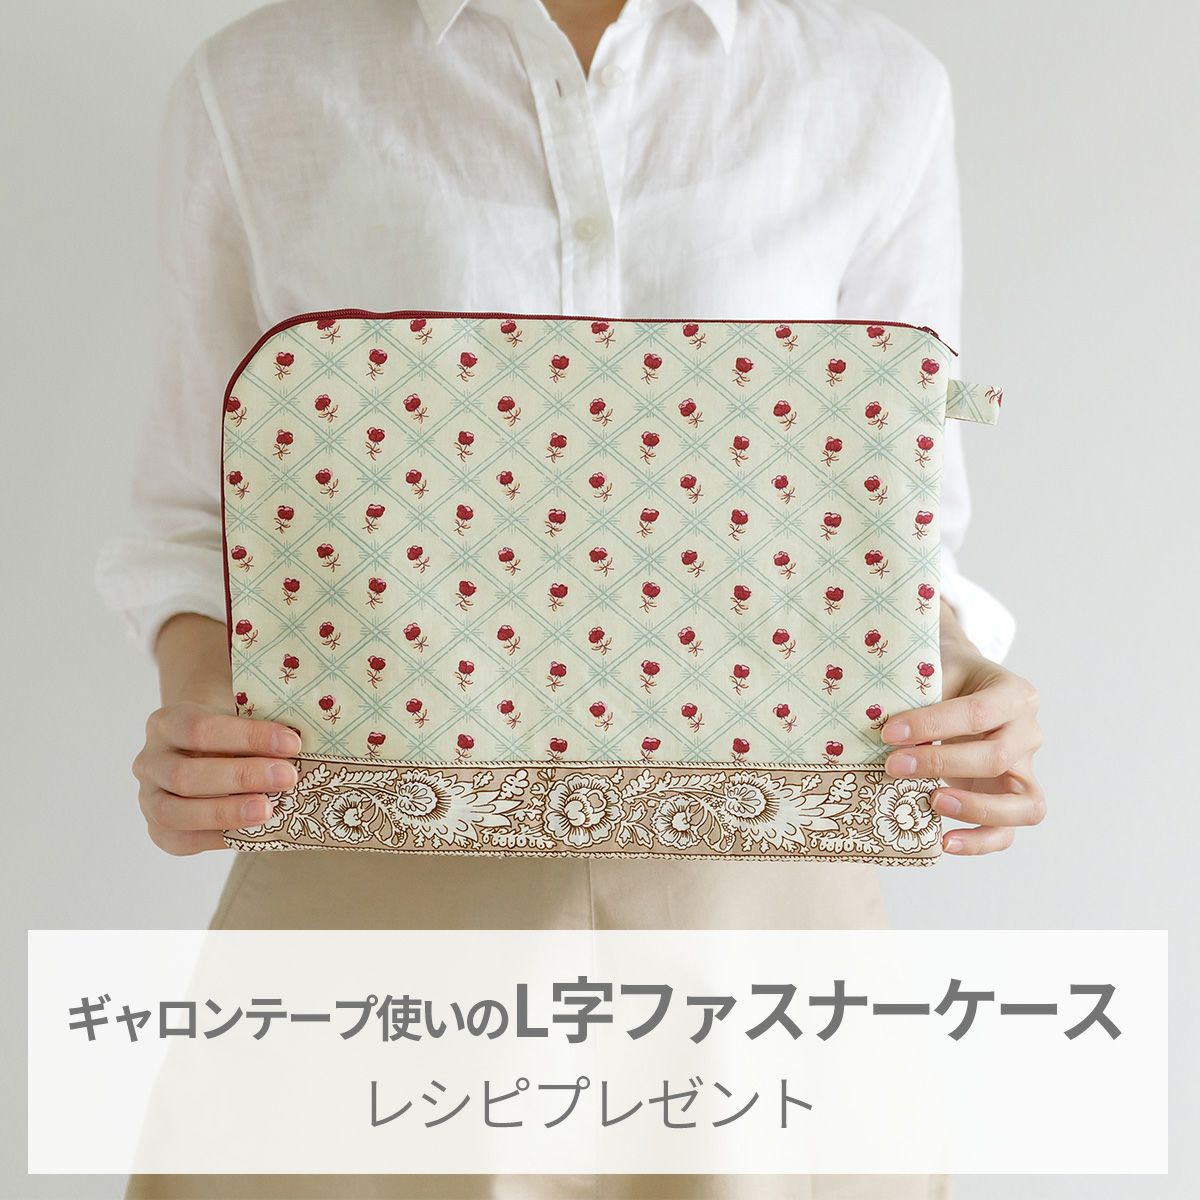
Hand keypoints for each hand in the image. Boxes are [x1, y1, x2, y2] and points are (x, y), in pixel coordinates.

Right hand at [133, 700, 300, 854]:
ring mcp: (148, 798)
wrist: (199, 752)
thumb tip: (296, 746)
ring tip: (269, 810)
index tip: (291, 743)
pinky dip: (218, 836)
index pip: (200, 729)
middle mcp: (149, 761)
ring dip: (227, 812)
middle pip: (186, 775)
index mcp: (167, 723)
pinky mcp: (159, 830)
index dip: (248, 737)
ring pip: (176, 812)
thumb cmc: (227, 735)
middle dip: (241, 777)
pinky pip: (182, 839)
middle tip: (286, 778)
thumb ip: (257, 731)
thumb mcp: (237, 719)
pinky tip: (252, 831)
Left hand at [880, 606, 1043, 855]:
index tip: (889, 733)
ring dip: (975, 808)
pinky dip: (980, 842)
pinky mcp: (1011, 800)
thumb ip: (921, 694)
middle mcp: (1028, 734)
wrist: (964, 684)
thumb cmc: (947, 677)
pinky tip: (944, 842)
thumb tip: (883, 727)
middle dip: (940, 764)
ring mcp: (1024, 771)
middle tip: (893, 766)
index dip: (933, 724)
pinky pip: (1008, 832)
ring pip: (1023, 804)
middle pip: (997, 757)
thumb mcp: (937, 670)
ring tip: (932, 803)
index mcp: (1015, 695)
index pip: (980, 712)